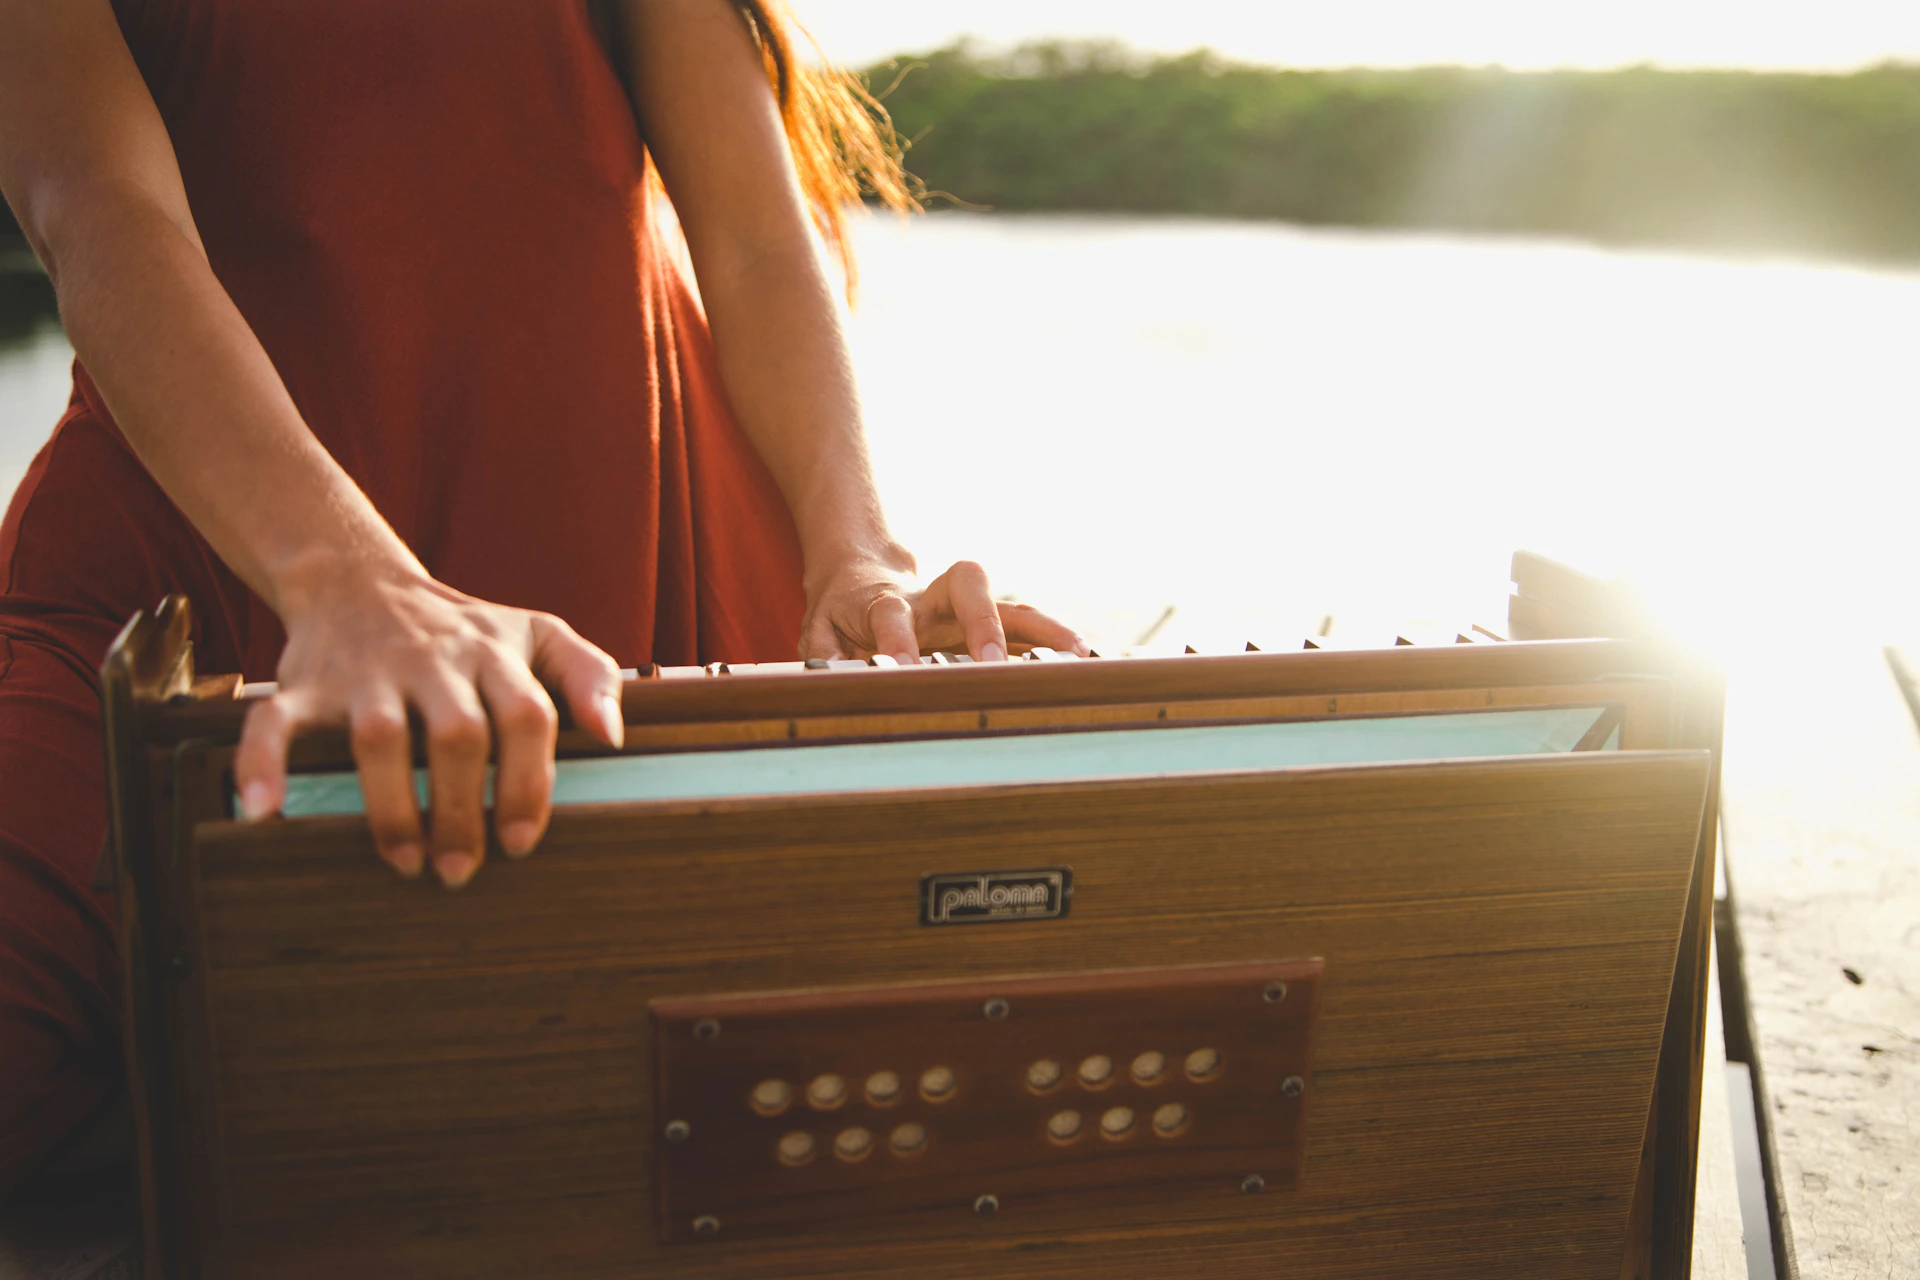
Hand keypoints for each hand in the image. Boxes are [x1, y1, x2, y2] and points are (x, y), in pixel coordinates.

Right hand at [232, 564, 624, 887]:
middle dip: (463, 809)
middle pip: (457, 736)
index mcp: (493, 654)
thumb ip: (590, 674)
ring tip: (407, 862)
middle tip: (462, 869)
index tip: (522, 840)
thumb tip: (614, 736)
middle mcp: (433, 661)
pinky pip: (275, 723)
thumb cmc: (465, 629)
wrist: (359, 579)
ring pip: (379, 738)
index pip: (527, 716)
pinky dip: (263, 763)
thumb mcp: (539, 632)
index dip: (528, 782)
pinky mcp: (304, 685)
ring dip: (393, 807)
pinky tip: (264, 811)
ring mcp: (366, 674)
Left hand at [800, 553, 1087, 663]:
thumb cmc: (840, 613)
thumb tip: (823, 681)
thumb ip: (819, 653)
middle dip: (984, 619)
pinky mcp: (988, 624)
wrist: (862, 576)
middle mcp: (932, 599)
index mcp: (884, 601)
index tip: (900, 669)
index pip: (891, 614)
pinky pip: (1028, 630)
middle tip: (994, 661)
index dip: (896, 639)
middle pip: (967, 583)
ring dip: (1044, 628)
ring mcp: (965, 610)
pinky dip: (1056, 643)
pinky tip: (1087, 664)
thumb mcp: (815, 631)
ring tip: (1078, 656)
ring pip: (1010, 606)